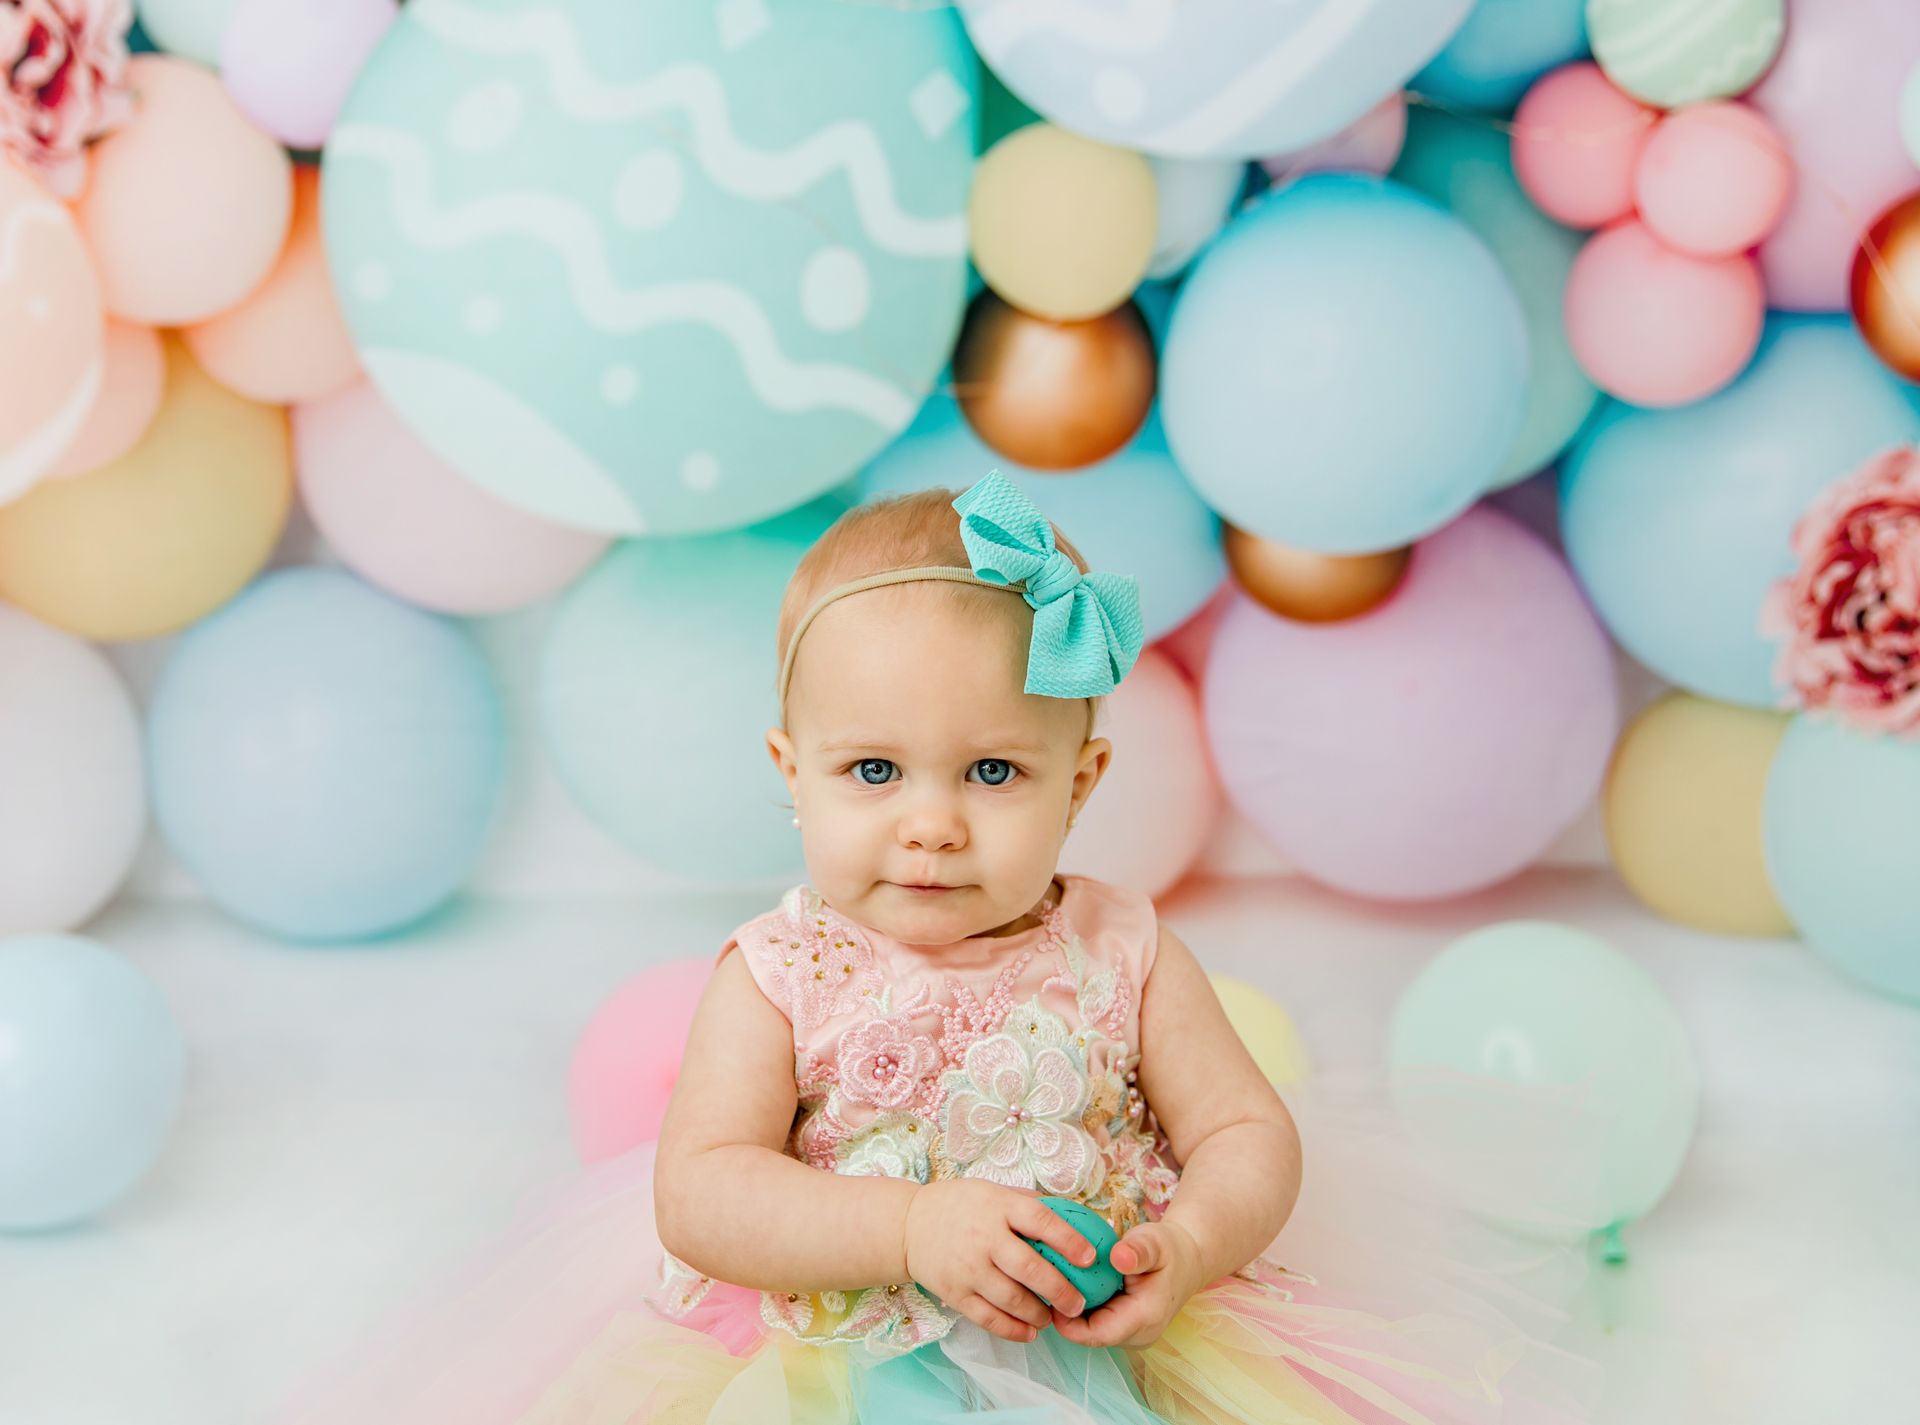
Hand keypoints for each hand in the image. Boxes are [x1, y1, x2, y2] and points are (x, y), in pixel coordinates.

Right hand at [903, 1179, 1096, 1342]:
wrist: (909, 1225)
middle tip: (1078, 1304)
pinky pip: (987, 1318)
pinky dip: (1012, 1329)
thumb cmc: (961, 1205)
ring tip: (1053, 1318)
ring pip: (1010, 1298)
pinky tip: (1029, 1332)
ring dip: (1038, 1313)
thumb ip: (1030, 1204)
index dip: (1069, 1240)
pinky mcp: (954, 1292)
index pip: (1040, 1222)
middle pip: (1029, 1268)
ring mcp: (967, 1268)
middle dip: (1059, 1290)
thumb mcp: (994, 1192)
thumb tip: (1076, 1217)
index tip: (1090, 1257)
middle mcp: (984, 1237)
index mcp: (998, 1207)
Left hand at [1051, 1219, 1202, 1348]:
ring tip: (1057, 1281)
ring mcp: (1133, 1336)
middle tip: (1048, 1281)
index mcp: (1145, 1318)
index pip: (1096, 1334)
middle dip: (1066, 1313)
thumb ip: (1138, 1250)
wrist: (1187, 1261)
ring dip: (1074, 1310)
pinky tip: (1073, 1284)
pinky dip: (1084, 1307)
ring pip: (1091, 1331)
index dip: (1066, 1321)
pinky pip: (1097, 1324)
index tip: (1049, 1291)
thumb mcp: (1155, 1241)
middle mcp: (1139, 1335)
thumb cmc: (1169, 1250)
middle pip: (1089, 1334)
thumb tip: (1119, 1257)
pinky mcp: (1126, 1330)